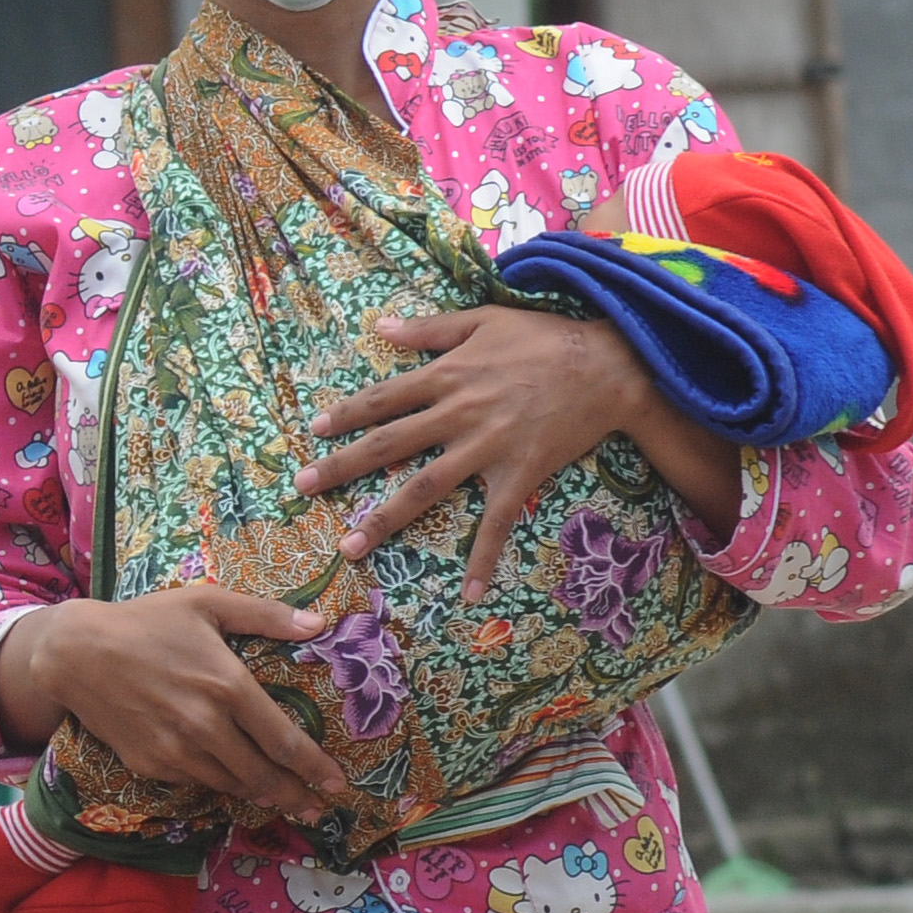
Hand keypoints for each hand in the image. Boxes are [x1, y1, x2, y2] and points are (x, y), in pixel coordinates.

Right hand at [0, 588, 346, 820]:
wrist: (74, 652)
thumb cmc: (144, 621)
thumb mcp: (206, 603)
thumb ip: (265, 615)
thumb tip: (318, 624)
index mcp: (228, 686)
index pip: (285, 741)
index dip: (315, 767)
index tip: (337, 783)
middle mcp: (205, 726)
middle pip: (263, 775)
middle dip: (296, 796)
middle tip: (317, 809)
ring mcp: (176, 751)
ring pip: (231, 785)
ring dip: (260, 797)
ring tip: (282, 801)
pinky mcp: (151, 764)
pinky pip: (196, 782)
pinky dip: (218, 784)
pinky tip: (231, 782)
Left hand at [297, 308, 731, 598]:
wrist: (611, 364)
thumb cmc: (545, 338)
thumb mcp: (483, 319)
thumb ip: (429, 327)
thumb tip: (379, 325)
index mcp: (447, 376)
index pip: (383, 399)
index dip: (346, 415)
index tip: (314, 430)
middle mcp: (458, 414)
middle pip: (388, 444)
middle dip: (341, 467)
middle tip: (301, 487)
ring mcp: (487, 447)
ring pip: (424, 488)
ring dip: (384, 519)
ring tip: (349, 546)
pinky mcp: (519, 474)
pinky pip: (496, 523)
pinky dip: (482, 559)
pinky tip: (468, 594)